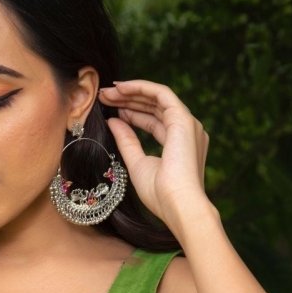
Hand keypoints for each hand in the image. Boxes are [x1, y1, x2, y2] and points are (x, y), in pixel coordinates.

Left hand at [98, 79, 209, 235]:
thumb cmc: (160, 194)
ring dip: (132, 92)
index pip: (153, 122)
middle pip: (155, 108)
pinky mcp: (183, 120)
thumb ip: (127, 141)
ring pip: (157, 98)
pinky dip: (141, 88)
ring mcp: (188, 125)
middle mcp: (187, 132)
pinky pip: (161, 94)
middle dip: (128, 100)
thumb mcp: (137, 164)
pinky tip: (121, 88)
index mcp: (179, 145)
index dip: (131, 114)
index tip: (109, 110)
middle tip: (104, 96)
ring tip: (108, 92)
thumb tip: (113, 121)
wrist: (178, 205)